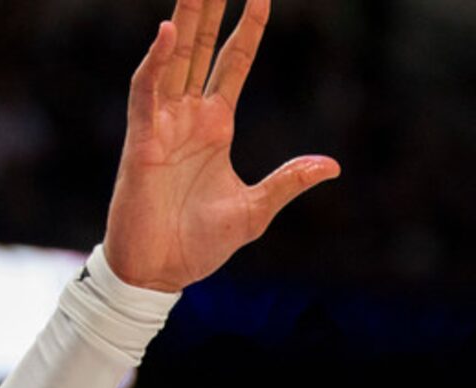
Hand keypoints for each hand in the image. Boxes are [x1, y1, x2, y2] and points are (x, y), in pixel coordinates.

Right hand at [104, 0, 339, 291]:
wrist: (161, 272)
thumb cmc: (200, 244)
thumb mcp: (256, 210)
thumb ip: (289, 182)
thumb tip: (332, 165)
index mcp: (216, 126)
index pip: (235, 63)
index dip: (248, 29)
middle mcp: (189, 115)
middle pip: (201, 47)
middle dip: (209, 7)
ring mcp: (164, 124)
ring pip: (174, 57)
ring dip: (183, 19)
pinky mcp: (142, 140)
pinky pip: (147, 91)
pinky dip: (156, 62)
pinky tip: (168, 33)